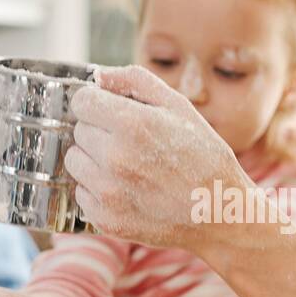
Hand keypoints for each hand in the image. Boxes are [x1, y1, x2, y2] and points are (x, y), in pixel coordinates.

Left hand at [65, 65, 250, 252]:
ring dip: (94, 161)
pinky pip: (81, 193)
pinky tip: (127, 190)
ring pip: (75, 162)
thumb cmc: (204, 156)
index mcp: (133, 124)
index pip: (82, 102)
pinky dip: (98, 190)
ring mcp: (108, 192)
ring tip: (128, 168)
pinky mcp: (106, 219)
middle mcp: (116, 158)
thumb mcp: (179, 107)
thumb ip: (135, 81)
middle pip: (79, 131)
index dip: (97, 104)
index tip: (110, 112)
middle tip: (131, 144)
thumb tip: (98, 76)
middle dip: (99, 132)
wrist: (220, 213)